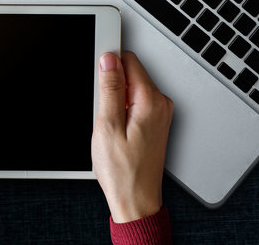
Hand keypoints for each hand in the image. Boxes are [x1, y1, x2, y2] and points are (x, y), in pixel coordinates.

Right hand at [92, 51, 172, 222]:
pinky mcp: (155, 121)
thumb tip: (108, 59)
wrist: (136, 199)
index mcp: (150, 101)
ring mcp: (160, 113)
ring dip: (116, 100)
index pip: (128, 60)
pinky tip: (117, 130)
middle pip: (130, 73)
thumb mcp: (107, 125)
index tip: (97, 77)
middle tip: (103, 113)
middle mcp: (160, 104)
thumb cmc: (122, 171)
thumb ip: (109, 88)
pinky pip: (135, 102)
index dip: (108, 65)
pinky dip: (122, 110)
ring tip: (110, 126)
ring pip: (131, 88)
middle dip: (111, 86)